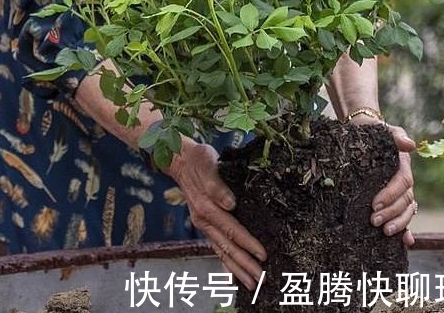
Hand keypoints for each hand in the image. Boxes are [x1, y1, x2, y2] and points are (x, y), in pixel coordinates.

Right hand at [167, 139, 266, 290]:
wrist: (181, 159)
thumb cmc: (197, 159)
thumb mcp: (207, 163)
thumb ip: (217, 185)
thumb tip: (231, 203)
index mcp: (206, 206)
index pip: (231, 229)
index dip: (247, 243)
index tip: (262, 254)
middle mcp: (203, 219)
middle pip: (227, 246)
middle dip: (244, 264)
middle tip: (261, 280)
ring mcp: (203, 223)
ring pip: (221, 250)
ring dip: (236, 268)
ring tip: (251, 284)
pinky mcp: (205, 223)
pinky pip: (216, 246)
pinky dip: (224, 261)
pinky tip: (232, 275)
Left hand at [370, 124, 416, 247]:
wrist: (363, 132)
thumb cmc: (373, 131)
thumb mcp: (384, 130)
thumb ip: (396, 135)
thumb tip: (410, 145)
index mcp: (403, 166)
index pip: (402, 183)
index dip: (390, 194)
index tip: (374, 204)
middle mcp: (404, 181)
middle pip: (404, 200)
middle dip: (391, 212)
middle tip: (373, 221)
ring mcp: (399, 191)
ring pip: (406, 210)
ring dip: (398, 223)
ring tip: (384, 232)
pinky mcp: (391, 198)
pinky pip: (403, 215)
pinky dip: (407, 229)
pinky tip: (406, 242)